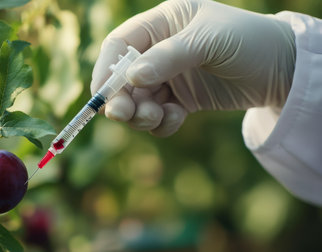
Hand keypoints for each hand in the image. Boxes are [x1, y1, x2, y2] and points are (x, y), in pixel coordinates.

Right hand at [90, 0, 294, 136]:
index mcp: (162, 23)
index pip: (120, 45)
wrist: (283, 70)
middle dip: (121, 99)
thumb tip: (130, 79)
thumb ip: (168, 57)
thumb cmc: (248, 41)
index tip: (102, 94)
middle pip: (123, 78)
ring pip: (138, 102)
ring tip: (159, 116)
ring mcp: (169, 77)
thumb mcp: (209, 40)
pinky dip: (161, 123)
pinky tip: (177, 118)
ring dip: (141, 115)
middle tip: (125, 116)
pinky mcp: (180, 100)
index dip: (106, 69)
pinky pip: (157, 117)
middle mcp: (159, 50)